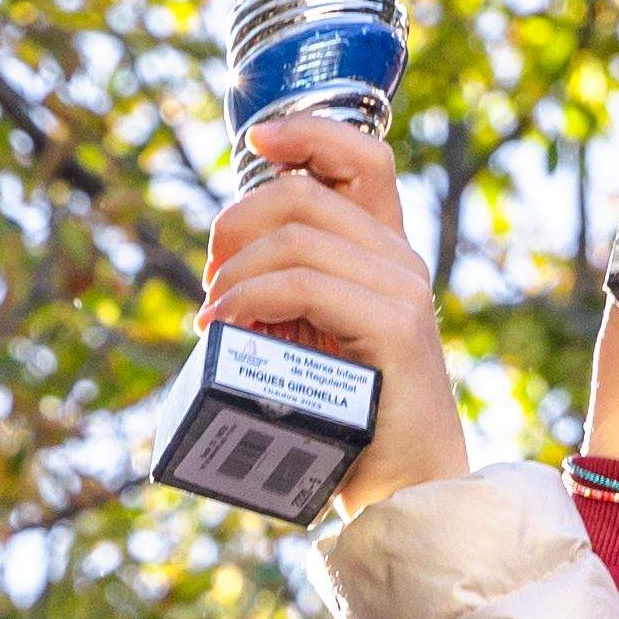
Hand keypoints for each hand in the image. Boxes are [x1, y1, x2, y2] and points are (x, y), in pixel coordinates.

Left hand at [202, 112, 471, 512]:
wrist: (407, 487)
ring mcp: (402, 292)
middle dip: (235, 225)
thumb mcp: (321, 333)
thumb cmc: (353, 417)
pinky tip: (228, 329)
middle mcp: (402, 262)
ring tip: (215, 318)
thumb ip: (295, 284)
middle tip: (211, 278)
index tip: (255, 142)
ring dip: (234, 274)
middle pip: (303, 193)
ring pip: (295, 237)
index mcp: (387, 254)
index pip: (363, 156)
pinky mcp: (394, 328)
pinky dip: (248, 300)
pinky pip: (301, 285)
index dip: (307, 131)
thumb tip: (226, 252)